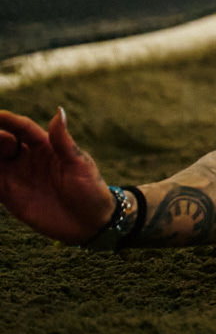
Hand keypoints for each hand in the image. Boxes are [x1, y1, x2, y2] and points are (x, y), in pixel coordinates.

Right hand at [0, 108, 117, 244]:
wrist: (89, 222)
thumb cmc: (90, 189)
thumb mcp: (79, 165)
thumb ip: (63, 141)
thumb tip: (59, 110)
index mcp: (46, 146)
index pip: (22, 128)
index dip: (8, 120)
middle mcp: (27, 158)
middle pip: (2, 142)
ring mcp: (17, 176)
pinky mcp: (10, 196)